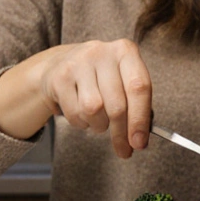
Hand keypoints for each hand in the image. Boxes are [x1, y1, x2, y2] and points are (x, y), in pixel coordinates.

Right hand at [0, 39, 151, 158]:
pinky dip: (82, 123)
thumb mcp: (123, 81)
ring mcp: (78, 63)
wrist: (62, 63)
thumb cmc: (102, 78)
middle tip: (124, 150)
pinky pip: (75, 113)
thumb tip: (139, 140)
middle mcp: (101, 52)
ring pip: (94, 110)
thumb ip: (137, 106)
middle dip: (121, 133)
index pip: (139, 87)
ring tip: (99, 120)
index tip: (139, 143)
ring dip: (99, 125)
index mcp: (125, 51)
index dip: (140, 119)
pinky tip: (83, 114)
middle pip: (116, 104)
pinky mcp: (59, 77)